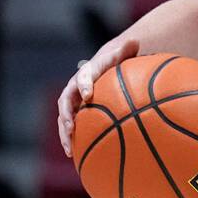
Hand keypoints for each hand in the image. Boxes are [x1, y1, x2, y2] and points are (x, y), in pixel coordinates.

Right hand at [57, 37, 139, 155]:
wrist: (103, 69)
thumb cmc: (114, 63)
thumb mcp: (122, 55)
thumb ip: (126, 50)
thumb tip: (134, 41)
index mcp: (86, 73)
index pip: (83, 77)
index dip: (84, 85)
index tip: (88, 95)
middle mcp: (74, 88)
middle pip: (65, 102)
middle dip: (66, 115)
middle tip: (71, 127)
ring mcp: (72, 102)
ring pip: (63, 118)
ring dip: (64, 133)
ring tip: (69, 149)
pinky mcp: (74, 114)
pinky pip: (70, 128)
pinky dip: (70, 140)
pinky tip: (75, 156)